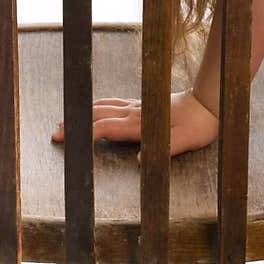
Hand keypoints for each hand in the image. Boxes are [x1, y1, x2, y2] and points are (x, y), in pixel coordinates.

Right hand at [51, 89, 219, 158]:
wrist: (208, 102)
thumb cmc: (198, 125)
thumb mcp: (185, 142)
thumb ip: (164, 150)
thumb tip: (140, 161)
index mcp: (139, 124)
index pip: (104, 127)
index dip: (83, 133)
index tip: (64, 138)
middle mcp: (134, 112)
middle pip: (97, 114)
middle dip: (76, 122)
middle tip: (56, 132)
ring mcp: (137, 105)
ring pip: (104, 106)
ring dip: (84, 113)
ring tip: (67, 120)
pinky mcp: (142, 103)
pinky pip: (114, 102)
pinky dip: (98, 105)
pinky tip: (95, 108)